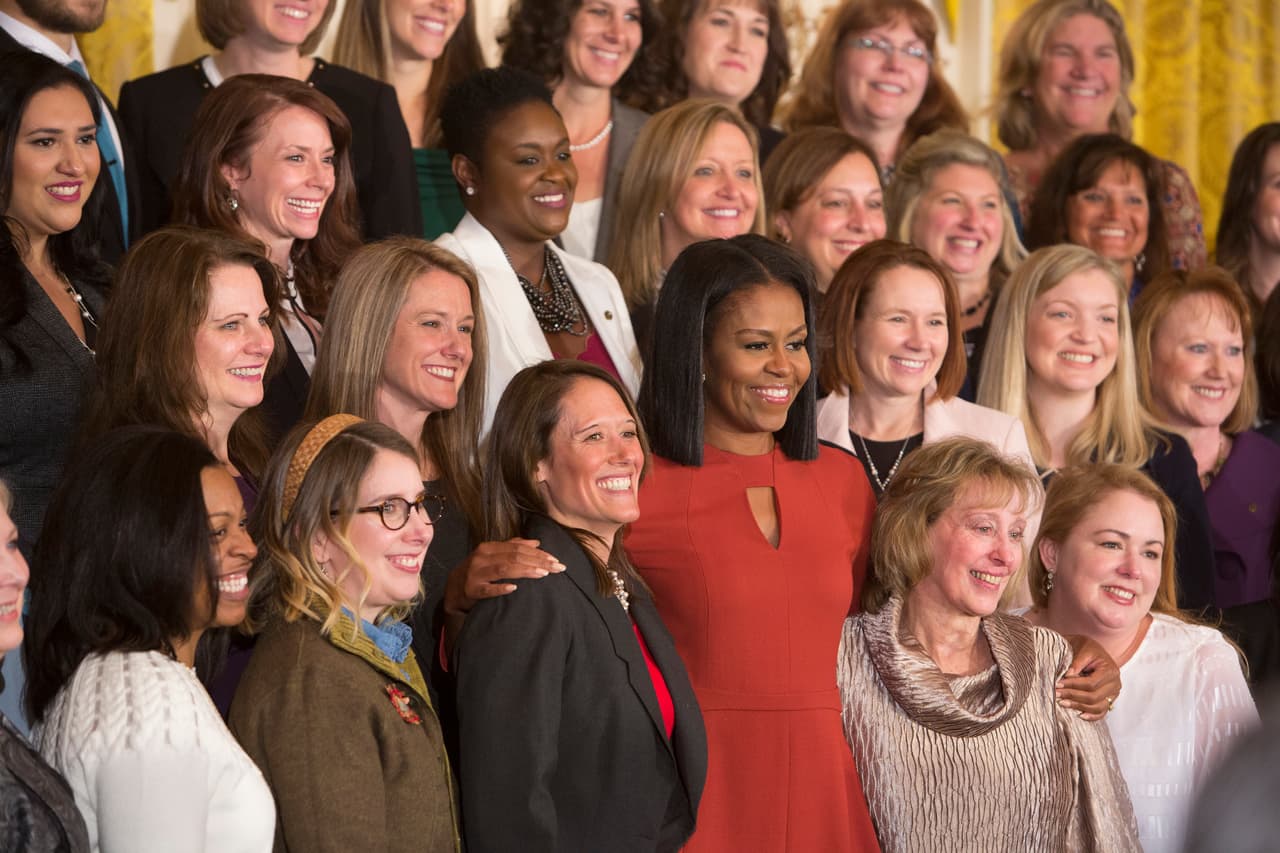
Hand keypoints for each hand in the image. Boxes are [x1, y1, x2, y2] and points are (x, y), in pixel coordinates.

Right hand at [443, 538, 564, 615]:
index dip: (538, 553)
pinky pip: (487, 589)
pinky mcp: (471, 590)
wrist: (453, 590)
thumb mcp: (493, 557)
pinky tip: (514, 589)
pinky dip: (501, 588)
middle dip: (538, 561)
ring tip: (543, 574)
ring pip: (504, 569)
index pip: (518, 548)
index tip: (555, 559)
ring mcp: (476, 573)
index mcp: (488, 548)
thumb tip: (536, 542)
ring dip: (525, 571)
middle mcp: (481, 557)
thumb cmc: (478, 572)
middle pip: (514, 557)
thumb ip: (513, 548)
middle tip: (556, 568)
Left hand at [1057, 634, 1121, 720]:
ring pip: (1097, 707)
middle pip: (1094, 697)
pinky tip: (1079, 715)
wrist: (1092, 650)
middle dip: (1073, 696)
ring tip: (1062, 703)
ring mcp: (1113, 694)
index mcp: (1110, 670)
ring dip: (1078, 706)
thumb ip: (1076, 661)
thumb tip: (1068, 675)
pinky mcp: (1109, 699)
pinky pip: (1102, 712)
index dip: (1073, 685)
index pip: (1091, 683)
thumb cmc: (1087, 648)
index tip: (1057, 684)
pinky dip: (1091, 716)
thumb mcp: (1082, 648)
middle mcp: (1115, 684)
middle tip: (1056, 694)